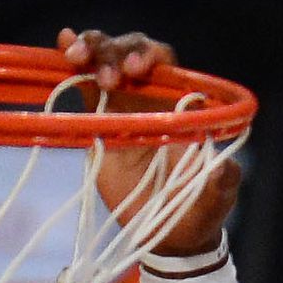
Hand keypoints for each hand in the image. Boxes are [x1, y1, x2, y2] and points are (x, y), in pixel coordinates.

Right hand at [58, 27, 240, 256]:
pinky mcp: (99, 124)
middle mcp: (149, 96)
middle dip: (116, 52)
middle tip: (109, 78)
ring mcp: (122, 106)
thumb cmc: (198, 208)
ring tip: (76, 56)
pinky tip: (60, 48)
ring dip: (92, 51)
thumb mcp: (216, 196)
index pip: (163, 63)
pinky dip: (75, 68)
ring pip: (104, 61)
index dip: (150, 56)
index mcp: (179, 103)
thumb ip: (220, 180)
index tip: (139, 68)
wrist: (169, 234)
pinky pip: (85, 88)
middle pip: (129, 52)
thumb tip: (221, 170)